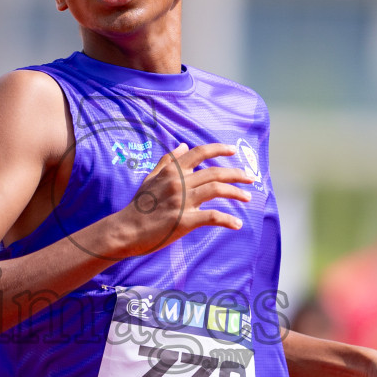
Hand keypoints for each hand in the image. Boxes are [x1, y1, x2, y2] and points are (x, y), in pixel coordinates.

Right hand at [108, 142, 253, 257]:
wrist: (125, 230)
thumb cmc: (138, 206)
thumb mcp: (150, 179)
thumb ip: (167, 161)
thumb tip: (182, 146)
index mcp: (171, 171)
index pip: (199, 152)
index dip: (219, 149)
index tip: (233, 151)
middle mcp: (179, 182)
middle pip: (215, 172)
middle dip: (237, 174)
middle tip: (251, 178)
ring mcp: (182, 201)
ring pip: (217, 189)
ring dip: (236, 193)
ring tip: (247, 198)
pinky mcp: (184, 221)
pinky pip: (212, 217)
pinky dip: (228, 220)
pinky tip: (237, 224)